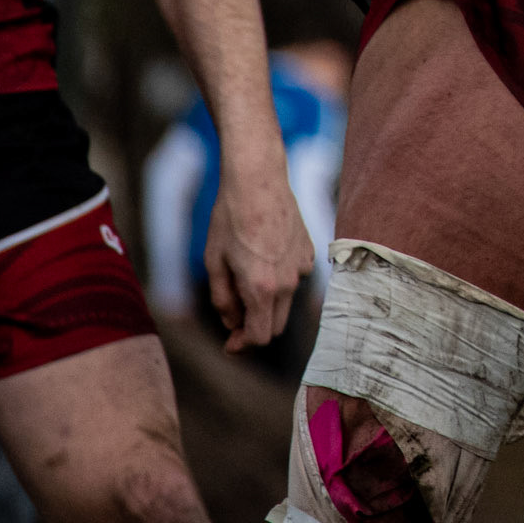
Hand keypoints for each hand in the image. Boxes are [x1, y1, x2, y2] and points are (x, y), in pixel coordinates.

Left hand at [204, 158, 314, 353]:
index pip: (260, 337)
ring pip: (285, 300)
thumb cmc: (230, 217)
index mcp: (262, 288)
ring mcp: (301, 266)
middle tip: (233, 314)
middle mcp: (287, 282)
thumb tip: (232, 323)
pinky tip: (263, 252)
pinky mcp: (309, 250)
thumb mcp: (214, 260)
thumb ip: (223, 299)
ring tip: (245, 269)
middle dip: (254, 326)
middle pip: (276, 325)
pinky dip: (279, 276)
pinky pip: (294, 276)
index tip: (230, 344)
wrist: (257, 178)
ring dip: (267, 299)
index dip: (243, 345)